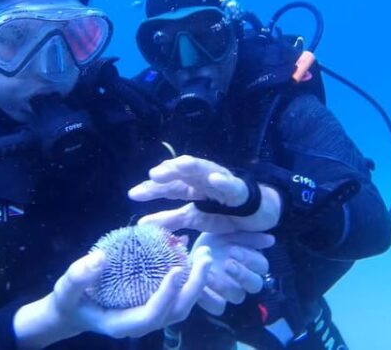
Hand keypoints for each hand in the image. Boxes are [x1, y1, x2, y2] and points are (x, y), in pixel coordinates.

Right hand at [14, 247, 213, 347]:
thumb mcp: (66, 288)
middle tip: (203, 257)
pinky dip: (187, 277)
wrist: (73, 310)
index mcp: (122, 324)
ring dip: (196, 281)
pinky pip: (176, 295)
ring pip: (181, 305)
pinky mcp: (153, 305)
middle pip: (176, 311)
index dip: (167, 295)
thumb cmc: (70, 300)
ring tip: (203, 254)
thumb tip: (100, 258)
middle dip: (194, 287)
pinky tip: (189, 253)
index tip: (176, 269)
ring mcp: (150, 316)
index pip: (152, 315)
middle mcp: (141, 324)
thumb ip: (79, 276)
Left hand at [129, 155, 281, 232]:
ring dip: (191, 166)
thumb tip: (141, 224)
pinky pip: (231, 184)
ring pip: (204, 170)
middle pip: (182, 173)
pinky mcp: (240, 190)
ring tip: (177, 166)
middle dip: (168, 173)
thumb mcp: (194, 219)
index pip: (168, 185)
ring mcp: (221, 182)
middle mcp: (203, 180)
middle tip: (153, 176)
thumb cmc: (224, 214)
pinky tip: (214, 178)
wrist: (256, 215)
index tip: (134, 194)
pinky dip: (223, 180)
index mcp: (191, 187)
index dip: (151, 189)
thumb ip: (170, 220)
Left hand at [193, 232, 273, 315]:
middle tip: (227, 264)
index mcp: (250, 262)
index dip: (250, 260)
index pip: (262, 266)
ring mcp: (230, 292)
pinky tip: (201, 285)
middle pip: (255, 285)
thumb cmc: (213, 240)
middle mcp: (243, 280)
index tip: (233, 250)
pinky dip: (209, 298)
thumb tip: (271, 240)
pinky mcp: (214, 301)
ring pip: (238, 297)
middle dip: (242, 274)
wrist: (189, 250)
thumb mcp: (228, 233)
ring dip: (224, 286)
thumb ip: (248, 237)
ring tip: (208, 274)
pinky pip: (218, 307)